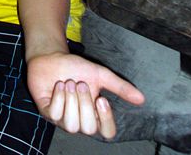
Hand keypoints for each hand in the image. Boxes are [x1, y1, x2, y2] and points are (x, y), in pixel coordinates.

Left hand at [27, 52, 144, 137]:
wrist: (52, 57)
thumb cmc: (75, 68)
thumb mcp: (100, 75)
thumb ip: (119, 87)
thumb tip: (141, 98)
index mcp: (95, 114)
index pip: (107, 133)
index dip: (106, 120)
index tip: (101, 99)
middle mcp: (80, 120)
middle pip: (89, 129)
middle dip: (84, 104)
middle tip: (80, 84)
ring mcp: (63, 119)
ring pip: (71, 125)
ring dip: (71, 100)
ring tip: (68, 83)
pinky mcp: (48, 113)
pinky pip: (55, 114)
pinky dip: (58, 96)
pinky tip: (58, 86)